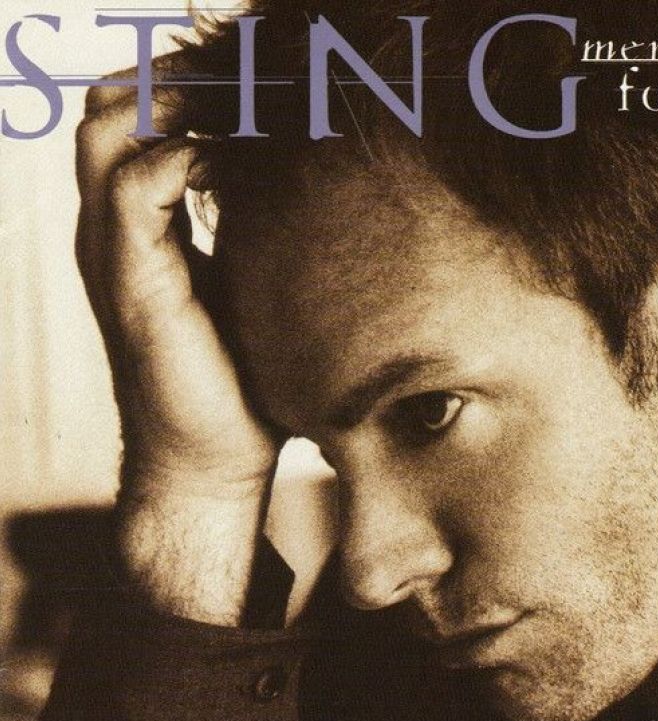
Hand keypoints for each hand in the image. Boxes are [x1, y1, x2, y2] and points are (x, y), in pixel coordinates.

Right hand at [76, 63, 279, 623]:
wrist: (215, 456)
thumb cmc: (241, 379)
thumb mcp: (249, 286)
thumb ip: (251, 229)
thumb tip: (301, 182)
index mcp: (139, 229)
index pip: (132, 121)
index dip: (180, 85)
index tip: (249, 79)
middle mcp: (114, 231)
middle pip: (108, 110)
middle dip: (171, 77)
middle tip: (243, 81)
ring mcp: (115, 255)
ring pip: (107, 133)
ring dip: (173, 102)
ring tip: (239, 106)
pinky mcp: (132, 286)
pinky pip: (135, 190)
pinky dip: (182, 156)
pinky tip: (233, 160)